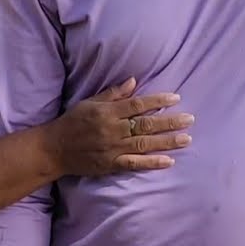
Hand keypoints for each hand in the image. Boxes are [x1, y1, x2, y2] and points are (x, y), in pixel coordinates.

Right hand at [43, 77, 193, 175]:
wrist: (54, 149)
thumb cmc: (73, 121)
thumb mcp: (90, 102)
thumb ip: (113, 93)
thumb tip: (134, 80)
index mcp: (107, 112)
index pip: (137, 105)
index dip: (158, 101)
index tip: (176, 99)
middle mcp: (112, 130)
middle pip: (146, 125)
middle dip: (170, 122)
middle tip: (190, 120)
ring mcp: (112, 149)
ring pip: (144, 144)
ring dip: (167, 142)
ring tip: (186, 139)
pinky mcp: (111, 165)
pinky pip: (135, 164)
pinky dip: (152, 163)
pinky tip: (169, 161)